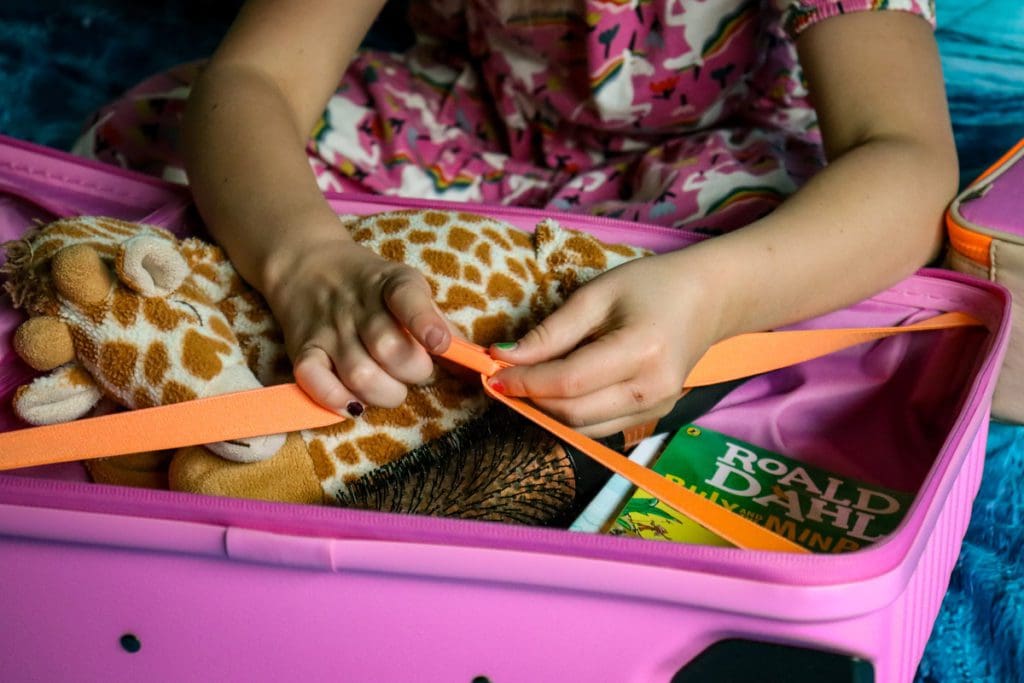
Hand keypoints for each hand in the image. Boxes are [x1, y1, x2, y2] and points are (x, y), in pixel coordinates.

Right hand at [264, 234, 451, 415]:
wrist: (307, 264)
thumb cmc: (371, 286)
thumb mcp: (407, 288)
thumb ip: (439, 321)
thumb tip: (474, 359)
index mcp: (391, 283)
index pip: (406, 297)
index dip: (425, 323)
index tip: (439, 344)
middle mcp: (358, 305)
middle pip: (388, 348)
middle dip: (413, 371)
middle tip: (415, 371)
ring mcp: (329, 329)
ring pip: (359, 373)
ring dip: (384, 392)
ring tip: (390, 388)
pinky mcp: (304, 349)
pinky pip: (314, 380)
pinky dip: (335, 398)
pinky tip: (353, 403)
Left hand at [488, 251, 722, 436]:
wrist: (710, 299)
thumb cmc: (653, 286)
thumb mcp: (599, 294)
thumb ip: (553, 330)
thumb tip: (506, 356)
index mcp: (641, 351)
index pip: (569, 382)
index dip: (526, 381)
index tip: (492, 372)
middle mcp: (652, 389)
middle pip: (573, 413)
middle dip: (530, 400)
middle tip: (501, 380)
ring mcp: (657, 408)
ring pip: (584, 428)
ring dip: (547, 412)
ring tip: (525, 386)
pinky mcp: (654, 415)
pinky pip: (600, 426)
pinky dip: (571, 414)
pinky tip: (556, 392)